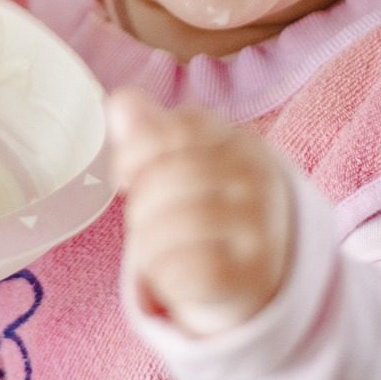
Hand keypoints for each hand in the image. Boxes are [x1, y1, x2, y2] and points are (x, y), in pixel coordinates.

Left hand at [109, 88, 293, 336]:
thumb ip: (149, 130)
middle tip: (146, 221)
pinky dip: (162, 275)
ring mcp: (260, 226)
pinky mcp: (252, 274)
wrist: (261, 271)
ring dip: (146, 245)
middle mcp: (256, 179)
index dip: (133, 152)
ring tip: (158, 250)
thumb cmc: (210, 207)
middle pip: (165, 179)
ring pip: (169, 227)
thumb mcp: (186, 162)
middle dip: (139, 205)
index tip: (125, 175)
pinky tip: (172, 274)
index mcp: (239, 143)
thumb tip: (119, 104)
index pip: (174, 130)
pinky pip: (184, 270)